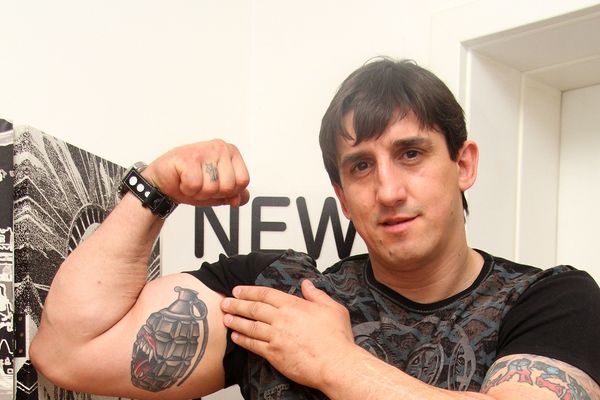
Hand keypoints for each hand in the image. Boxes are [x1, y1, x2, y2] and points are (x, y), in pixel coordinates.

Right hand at [143, 139, 249, 206]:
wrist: (164, 183)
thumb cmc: (190, 182)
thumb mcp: (218, 192)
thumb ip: (234, 194)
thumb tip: (241, 198)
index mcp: (231, 152)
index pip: (243, 181)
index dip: (229, 191)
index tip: (216, 184)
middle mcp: (220, 147)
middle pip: (228, 186)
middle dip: (213, 193)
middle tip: (201, 184)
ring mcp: (203, 150)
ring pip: (212, 187)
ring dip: (199, 192)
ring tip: (191, 181)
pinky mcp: (186, 157)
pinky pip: (195, 185)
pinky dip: (187, 189)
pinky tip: (182, 180)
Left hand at [221, 280, 358, 389]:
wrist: (336, 364)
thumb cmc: (337, 339)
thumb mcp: (332, 308)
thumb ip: (317, 294)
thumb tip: (307, 285)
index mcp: (294, 306)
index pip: (265, 294)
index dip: (249, 291)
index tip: (238, 290)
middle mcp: (282, 320)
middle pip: (253, 308)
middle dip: (237, 304)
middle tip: (226, 302)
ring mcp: (276, 337)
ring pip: (250, 326)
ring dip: (236, 321)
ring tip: (226, 318)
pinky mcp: (274, 355)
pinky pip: (253, 345)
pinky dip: (243, 340)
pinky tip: (236, 337)